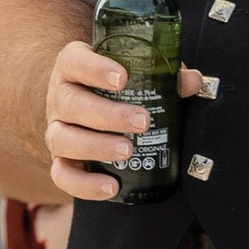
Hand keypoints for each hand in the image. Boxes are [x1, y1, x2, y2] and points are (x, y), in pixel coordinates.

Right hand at [43, 40, 205, 201]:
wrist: (84, 106)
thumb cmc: (112, 88)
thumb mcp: (132, 74)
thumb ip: (162, 75)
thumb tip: (192, 82)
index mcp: (73, 68)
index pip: (74, 61)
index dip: (95, 69)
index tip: (122, 78)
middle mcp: (60, 98)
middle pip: (72, 104)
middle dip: (108, 114)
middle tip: (142, 121)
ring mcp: (57, 129)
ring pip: (62, 139)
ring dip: (96, 147)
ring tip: (128, 151)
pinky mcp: (59, 159)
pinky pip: (62, 175)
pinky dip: (84, 185)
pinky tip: (111, 186)